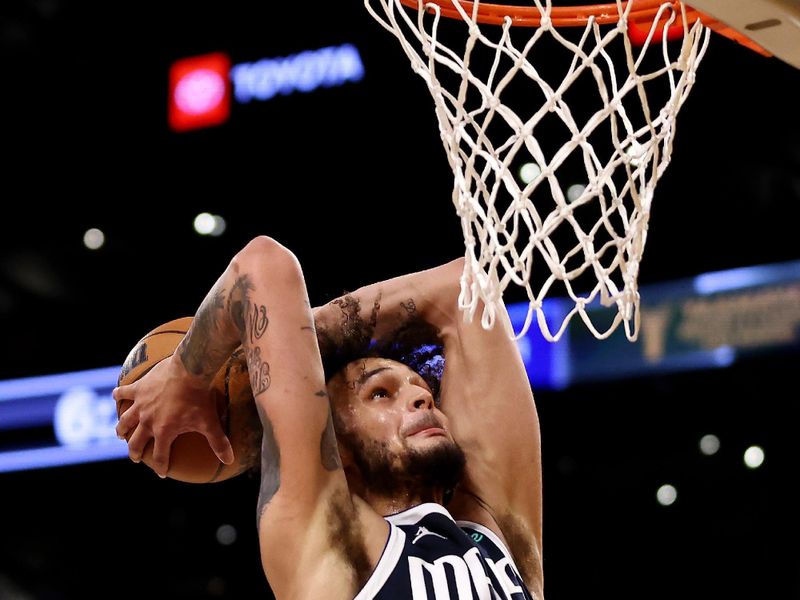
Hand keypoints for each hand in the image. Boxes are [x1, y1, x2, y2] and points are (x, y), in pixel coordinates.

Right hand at [114, 354, 234, 477]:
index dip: (161, 466)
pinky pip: (124, 392)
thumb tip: (229, 459)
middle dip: (135, 452)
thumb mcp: (210, 422)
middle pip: (136, 441)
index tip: (162, 473)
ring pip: (125, 420)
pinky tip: (116, 396)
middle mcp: (148, 420)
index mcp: (164, 431)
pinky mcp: (139, 388)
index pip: (161, 455)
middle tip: (136, 457)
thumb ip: (219, 442)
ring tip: (120, 434)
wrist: (190, 369)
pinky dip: (119, 395)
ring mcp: (141, 404)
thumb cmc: (200, 397)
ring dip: (122, 428)